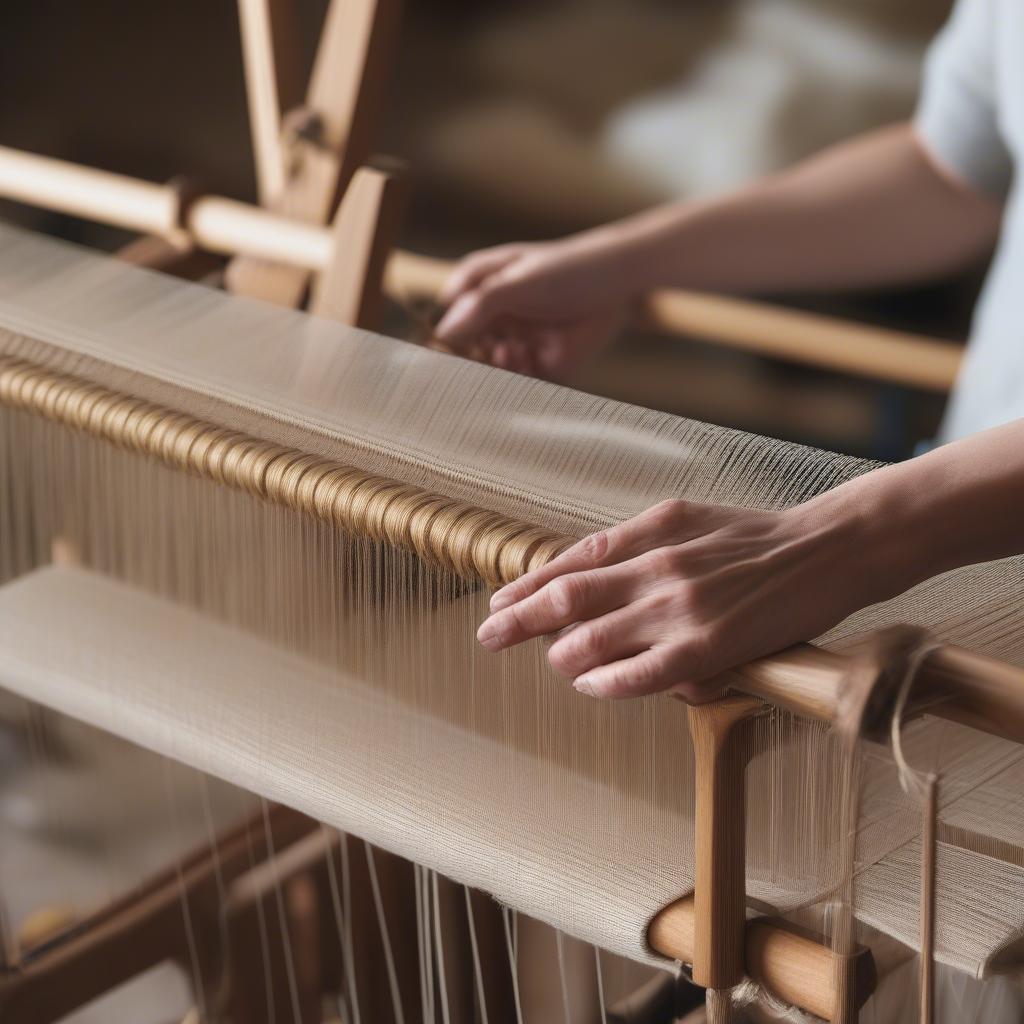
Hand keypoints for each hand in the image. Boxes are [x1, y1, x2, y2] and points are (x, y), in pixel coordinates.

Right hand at [435, 236, 637, 380]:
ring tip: (510, 352)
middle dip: (471, 365)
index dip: (441, 347)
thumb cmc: (565, 268)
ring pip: (495, 375)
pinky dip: (519, 382)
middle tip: (479, 359)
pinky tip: (525, 360)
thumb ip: (480, 304)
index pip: (447, 330)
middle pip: (468, 360)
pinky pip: (524, 387)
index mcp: (479, 299)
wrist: (619, 281)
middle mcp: (496, 326)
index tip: (438, 360)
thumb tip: (444, 334)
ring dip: (496, 370)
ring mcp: (520, 347)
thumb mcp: (517, 281)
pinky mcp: (544, 368)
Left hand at [476, 498, 884, 700]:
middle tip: (488, 635)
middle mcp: (657, 567)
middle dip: (518, 619)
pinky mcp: (707, 647)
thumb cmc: (756, 536)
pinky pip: (639, 675)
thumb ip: (635, 541)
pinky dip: (606, 683)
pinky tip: (591, 686)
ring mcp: (679, 609)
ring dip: (561, 656)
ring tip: (556, 663)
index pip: (572, 561)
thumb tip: (585, 567)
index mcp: (651, 531)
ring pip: (592, 639)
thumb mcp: (688, 517)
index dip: (528, 584)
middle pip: (566, 598)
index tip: (499, 600)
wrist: (828, 547)